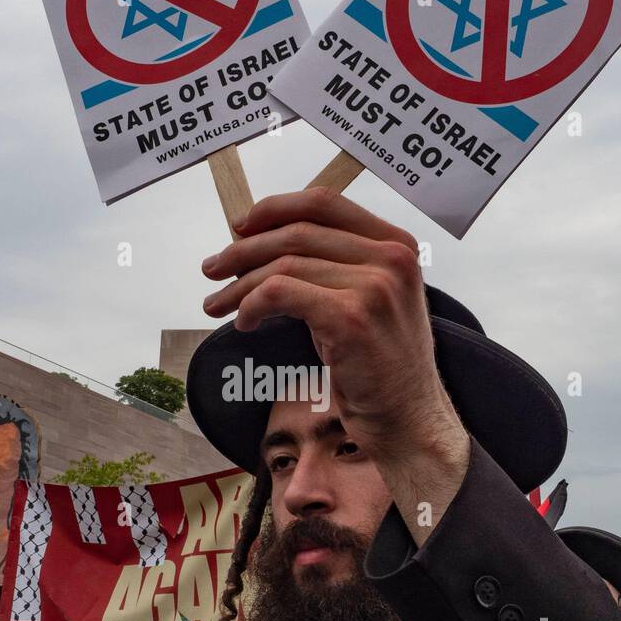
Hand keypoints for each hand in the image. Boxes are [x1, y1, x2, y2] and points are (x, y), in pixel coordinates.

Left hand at [202, 189, 467, 467]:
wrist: (408, 417)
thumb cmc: (380, 364)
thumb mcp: (368, 300)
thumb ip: (334, 266)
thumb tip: (265, 245)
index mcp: (396, 244)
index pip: (324, 203)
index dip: (274, 209)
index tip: (240, 227)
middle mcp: (391, 258)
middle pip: (296, 233)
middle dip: (243, 250)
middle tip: (212, 268)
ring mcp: (374, 287)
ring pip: (283, 266)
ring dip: (239, 286)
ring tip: (217, 304)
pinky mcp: (351, 318)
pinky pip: (280, 293)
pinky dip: (251, 305)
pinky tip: (243, 323)